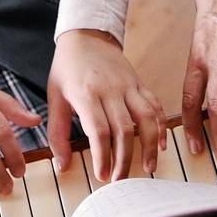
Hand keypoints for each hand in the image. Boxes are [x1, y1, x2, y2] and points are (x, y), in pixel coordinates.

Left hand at [46, 29, 165, 181]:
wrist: (86, 36)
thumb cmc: (67, 69)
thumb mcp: (55, 98)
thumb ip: (57, 133)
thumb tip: (62, 166)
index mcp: (86, 94)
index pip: (99, 130)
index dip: (103, 156)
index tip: (102, 176)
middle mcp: (110, 90)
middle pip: (124, 129)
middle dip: (125, 159)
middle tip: (120, 180)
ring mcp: (128, 86)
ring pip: (146, 118)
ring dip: (150, 145)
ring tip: (148, 168)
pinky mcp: (139, 83)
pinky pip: (155, 105)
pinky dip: (161, 126)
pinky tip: (162, 144)